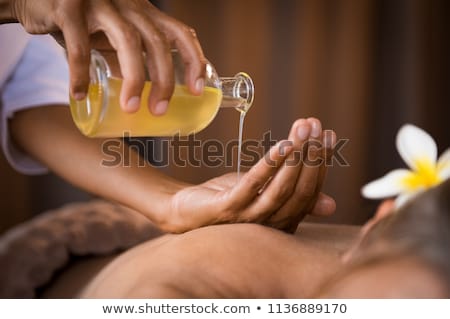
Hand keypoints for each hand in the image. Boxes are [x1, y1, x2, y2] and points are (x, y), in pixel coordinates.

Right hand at [9, 0, 205, 113]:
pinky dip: (80, 73)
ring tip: (131, 108)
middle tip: (159, 110)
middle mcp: (128, 5)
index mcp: (144, 13)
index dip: (194, 60)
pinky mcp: (69, 7)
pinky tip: (79, 94)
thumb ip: (130, 57)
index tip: (198, 90)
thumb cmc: (83, 21)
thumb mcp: (114, 36)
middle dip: (164, 79)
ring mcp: (100, 4)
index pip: (180, 33)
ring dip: (133, 79)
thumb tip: (146, 93)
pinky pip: (79, 45)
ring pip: (128, 41)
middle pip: (158, 42)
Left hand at [159, 118, 335, 232]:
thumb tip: (331, 205)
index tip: (328, 135)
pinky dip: (270, 164)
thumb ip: (293, 197)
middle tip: (316, 125)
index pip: (311, 193)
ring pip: (281, 188)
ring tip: (303, 129)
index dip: (321, 163)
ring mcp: (249, 219)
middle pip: (300, 191)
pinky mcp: (228, 209)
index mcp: (283, 222)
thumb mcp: (265, 195)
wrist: (185, 211)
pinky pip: (253, 185)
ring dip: (296, 156)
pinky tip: (282, 144)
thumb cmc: (228, 200)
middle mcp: (270, 225)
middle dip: (312, 155)